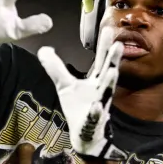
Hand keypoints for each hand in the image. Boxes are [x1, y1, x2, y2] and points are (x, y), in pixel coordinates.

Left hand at [37, 28, 127, 159]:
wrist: (84, 135)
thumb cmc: (78, 107)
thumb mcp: (64, 85)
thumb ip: (55, 67)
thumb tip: (44, 48)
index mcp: (96, 81)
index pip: (101, 60)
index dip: (104, 46)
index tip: (109, 28)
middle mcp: (101, 91)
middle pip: (108, 72)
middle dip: (113, 59)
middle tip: (118, 44)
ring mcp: (100, 106)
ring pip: (105, 94)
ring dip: (109, 83)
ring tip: (111, 72)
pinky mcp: (93, 122)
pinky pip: (95, 116)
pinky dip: (96, 112)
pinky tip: (96, 106)